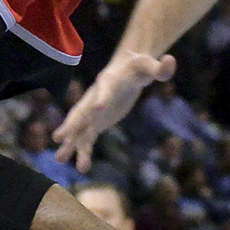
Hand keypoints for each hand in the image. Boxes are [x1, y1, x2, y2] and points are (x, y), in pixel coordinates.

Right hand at [55, 49, 172, 157]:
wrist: (127, 70)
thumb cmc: (138, 66)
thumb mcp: (149, 66)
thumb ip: (159, 68)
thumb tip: (170, 61)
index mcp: (108, 81)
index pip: (105, 89)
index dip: (103, 98)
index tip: (98, 108)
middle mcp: (96, 97)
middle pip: (81, 111)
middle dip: (71, 124)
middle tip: (58, 137)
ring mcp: (94, 112)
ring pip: (80, 129)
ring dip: (71, 144)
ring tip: (58, 160)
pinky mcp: (97, 123)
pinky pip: (88, 138)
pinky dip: (84, 151)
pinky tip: (81, 168)